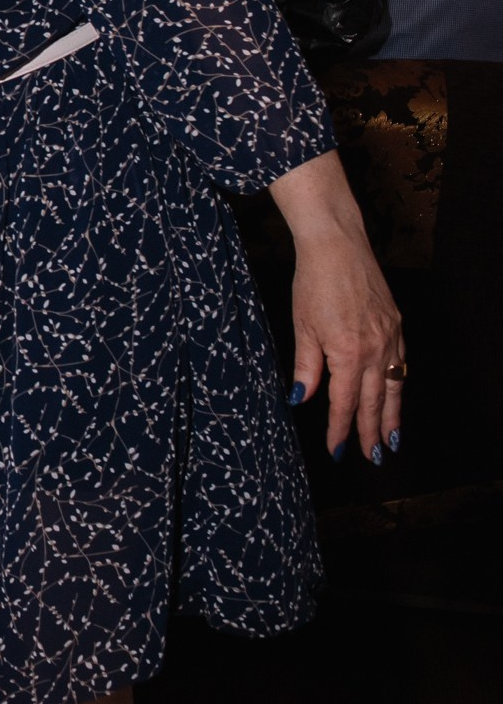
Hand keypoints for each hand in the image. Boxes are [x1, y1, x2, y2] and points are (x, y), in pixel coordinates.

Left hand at [291, 226, 404, 460]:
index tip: (336, 451)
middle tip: (374, 457)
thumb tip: (301, 398)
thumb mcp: (302, 327)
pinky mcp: (397, 325)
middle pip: (374, 401)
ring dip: (393, 416)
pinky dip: (400, 385)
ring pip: (395, 386)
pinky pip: (402, 364)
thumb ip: (306, 367)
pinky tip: (396, 395)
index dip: (340, 430)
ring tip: (392, 440)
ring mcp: (391, 337)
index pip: (344, 404)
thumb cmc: (313, 283)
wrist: (338, 246)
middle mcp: (376, 350)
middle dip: (371, 432)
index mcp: (348, 354)